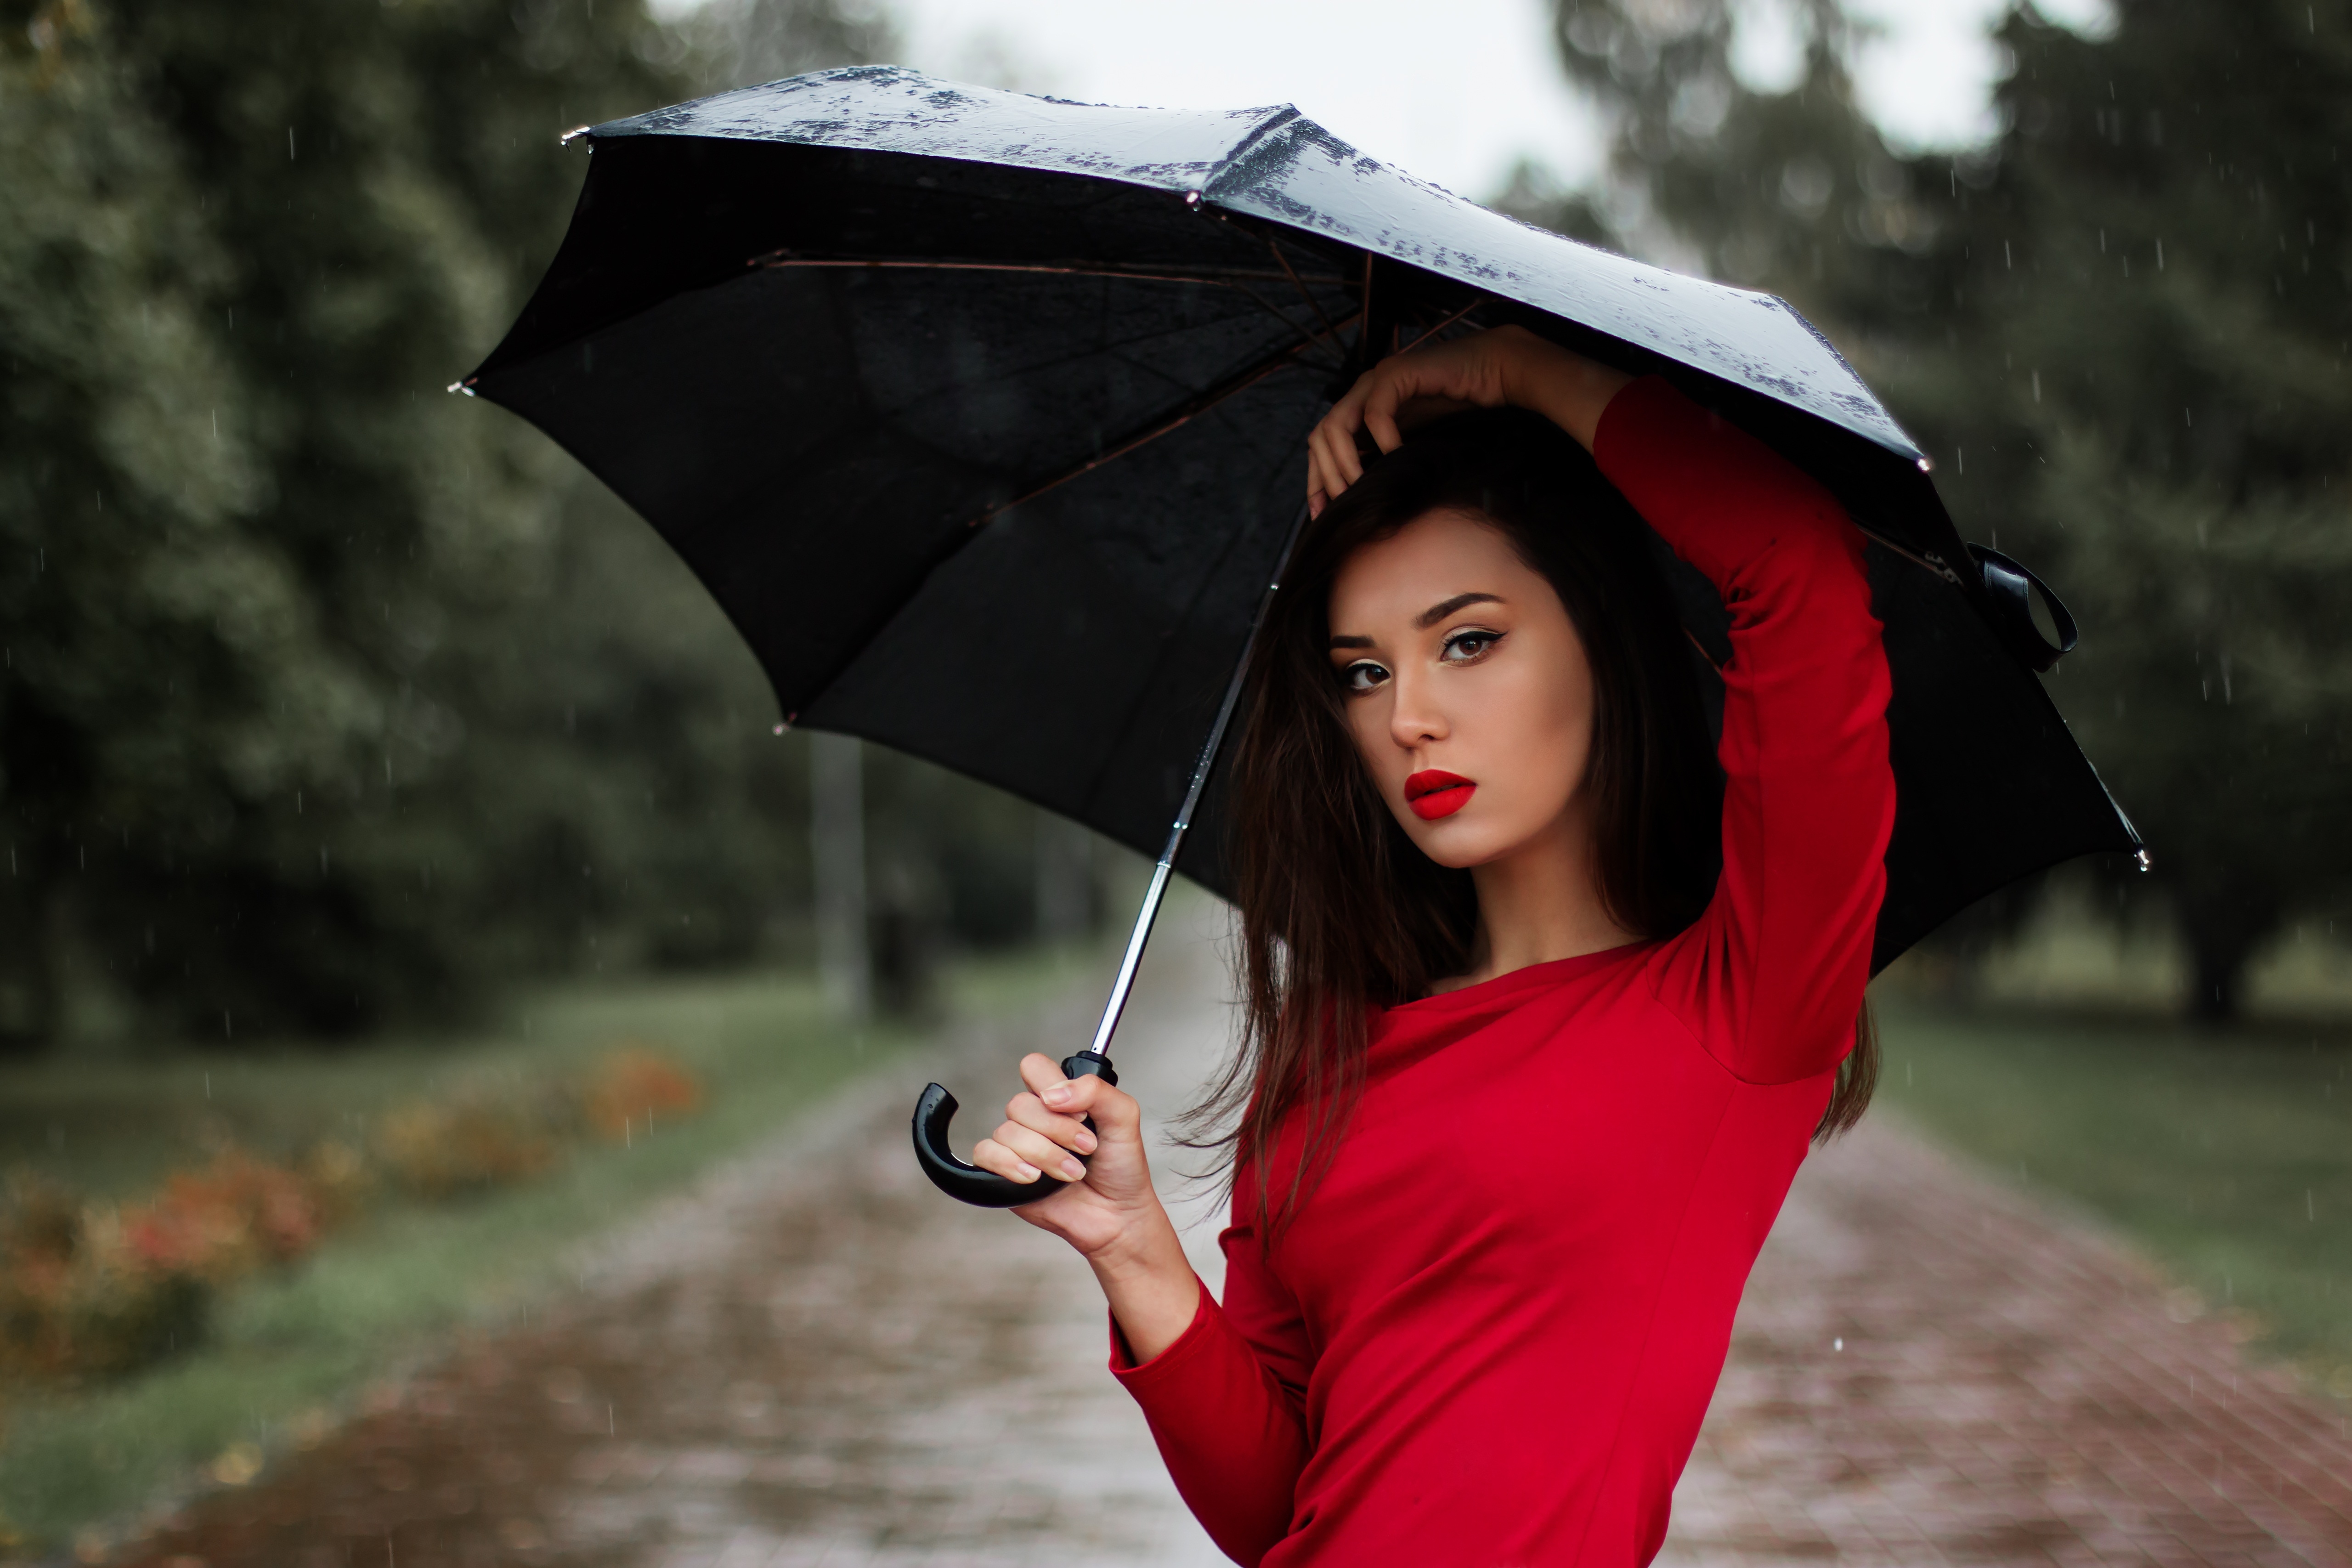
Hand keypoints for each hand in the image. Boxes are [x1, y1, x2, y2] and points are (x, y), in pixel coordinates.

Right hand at [968, 1053, 1199, 1358]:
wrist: (1117, 1215)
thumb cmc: (1121, 1168)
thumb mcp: (1124, 1117)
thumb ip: (1095, 1090)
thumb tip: (1054, 1093)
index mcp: (1060, 1098)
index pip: (1034, 1068)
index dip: (1050, 1084)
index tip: (1078, 1110)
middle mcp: (1036, 1119)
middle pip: (1020, 1103)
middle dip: (1057, 1130)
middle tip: (1085, 1147)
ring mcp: (1019, 1146)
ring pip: (1006, 1131)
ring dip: (1044, 1154)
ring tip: (1071, 1173)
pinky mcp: (1004, 1173)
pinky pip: (986, 1154)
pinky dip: (1010, 1165)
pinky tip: (1035, 1178)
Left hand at [1306, 324, 1634, 515]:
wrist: (1496, 374)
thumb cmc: (1463, 411)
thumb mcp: (1417, 448)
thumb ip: (1390, 466)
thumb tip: (1371, 505)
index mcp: (1362, 409)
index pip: (1321, 445)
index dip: (1316, 479)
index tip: (1322, 514)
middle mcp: (1363, 393)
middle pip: (1319, 436)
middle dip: (1325, 475)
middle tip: (1343, 505)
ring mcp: (1377, 380)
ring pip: (1336, 424)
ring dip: (1345, 461)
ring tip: (1362, 487)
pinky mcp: (1398, 372)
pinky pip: (1376, 411)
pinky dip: (1381, 439)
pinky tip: (1397, 457)